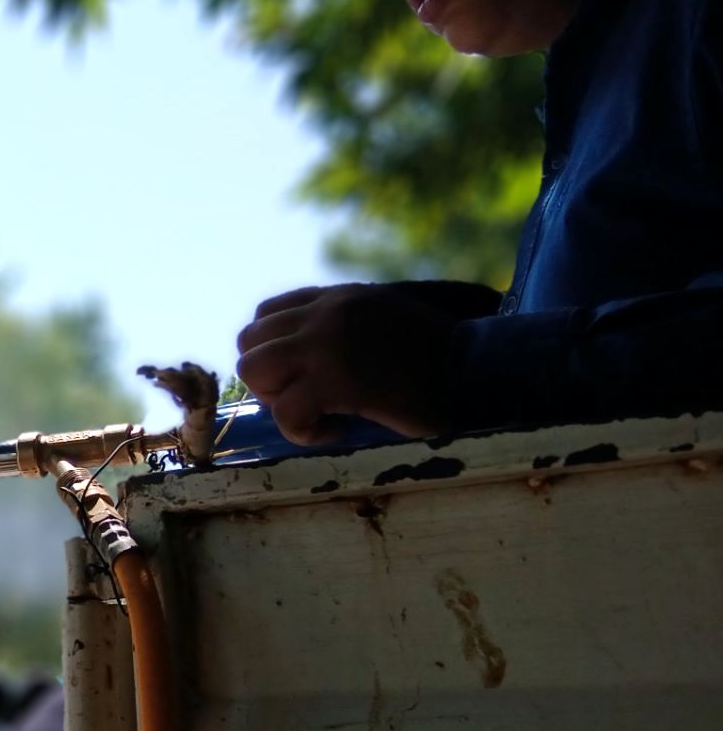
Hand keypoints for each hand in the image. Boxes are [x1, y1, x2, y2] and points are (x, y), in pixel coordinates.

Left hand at [237, 283, 466, 444]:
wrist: (481, 371)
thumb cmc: (440, 360)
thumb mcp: (383, 324)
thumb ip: (342, 330)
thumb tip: (295, 366)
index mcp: (338, 298)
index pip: (266, 314)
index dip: (274, 353)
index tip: (303, 376)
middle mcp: (326, 312)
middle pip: (249, 342)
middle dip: (269, 379)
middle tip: (308, 399)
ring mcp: (328, 343)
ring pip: (254, 370)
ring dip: (279, 401)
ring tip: (320, 414)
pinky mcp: (338, 380)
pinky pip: (285, 410)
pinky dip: (302, 432)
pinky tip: (335, 433)